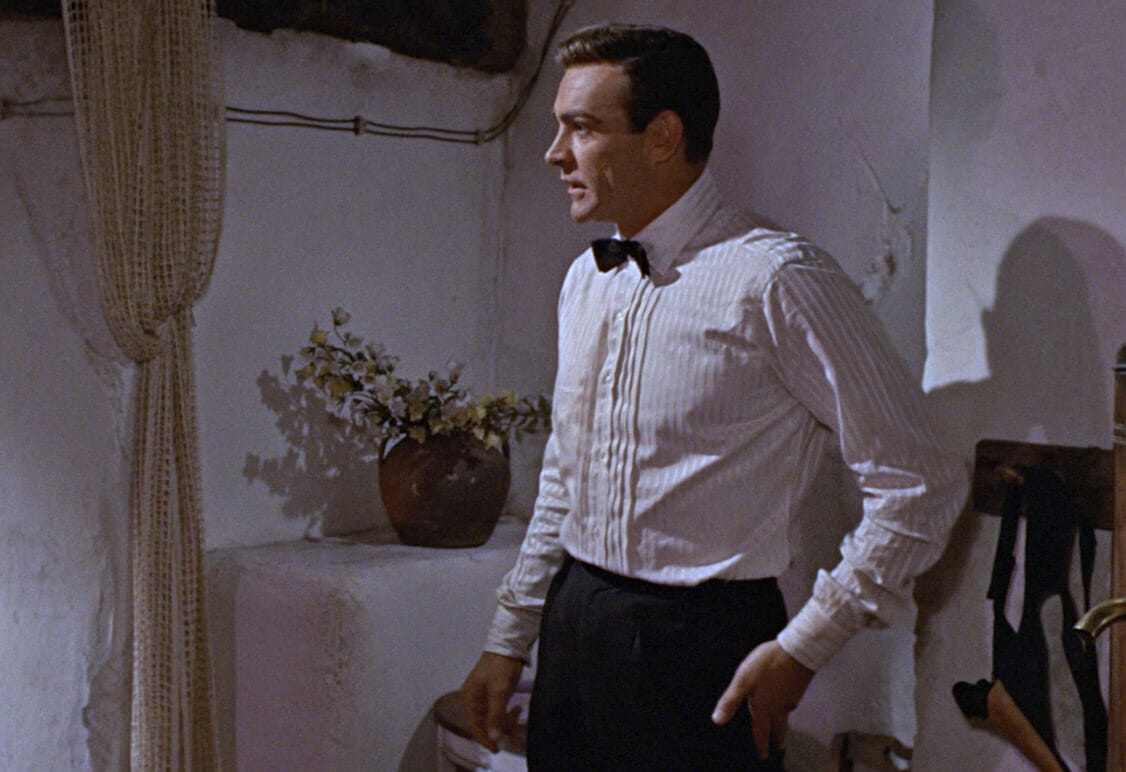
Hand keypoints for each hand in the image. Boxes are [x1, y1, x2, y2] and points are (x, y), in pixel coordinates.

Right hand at [460, 651, 523, 752]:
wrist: (509, 645)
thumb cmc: (501, 667)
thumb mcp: (499, 692)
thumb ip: (495, 715)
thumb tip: (493, 737)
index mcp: (469, 698)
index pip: (474, 726)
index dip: (484, 739)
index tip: (496, 749)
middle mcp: (473, 699)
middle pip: (483, 723)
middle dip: (499, 728)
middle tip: (515, 727)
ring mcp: (483, 696)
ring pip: (492, 718)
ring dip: (505, 719)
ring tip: (518, 712)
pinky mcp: (493, 693)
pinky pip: (498, 710)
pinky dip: (507, 713)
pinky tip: (517, 708)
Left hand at [711, 640, 813, 758]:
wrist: (796, 651)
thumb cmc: (767, 665)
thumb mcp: (742, 680)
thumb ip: (730, 700)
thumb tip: (717, 720)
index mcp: (764, 705)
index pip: (761, 729)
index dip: (761, 743)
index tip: (763, 755)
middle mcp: (779, 705)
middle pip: (779, 726)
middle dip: (779, 738)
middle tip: (780, 747)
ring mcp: (791, 696)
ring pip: (786, 715)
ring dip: (784, 724)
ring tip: (783, 728)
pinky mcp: (799, 686)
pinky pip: (791, 702)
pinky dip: (788, 706)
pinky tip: (787, 701)